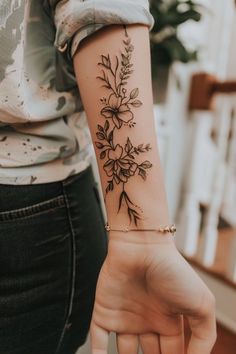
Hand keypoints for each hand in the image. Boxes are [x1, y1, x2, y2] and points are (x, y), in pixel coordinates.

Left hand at [90, 234, 215, 353]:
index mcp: (168, 321)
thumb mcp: (202, 304)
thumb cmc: (173, 272)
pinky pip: (98, 340)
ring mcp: (125, 317)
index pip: (172, 353)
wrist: (142, 247)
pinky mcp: (104, 312)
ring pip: (124, 352)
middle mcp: (146, 321)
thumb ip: (205, 338)